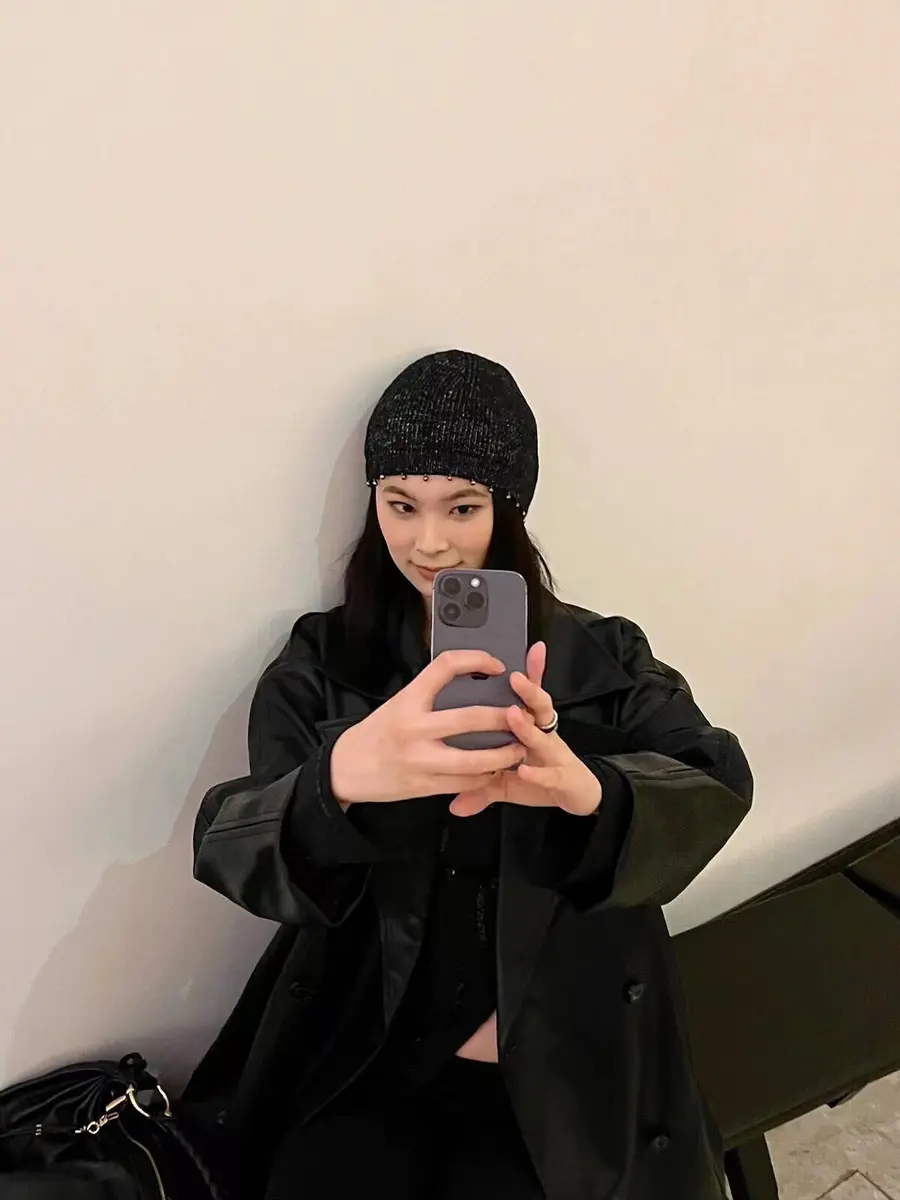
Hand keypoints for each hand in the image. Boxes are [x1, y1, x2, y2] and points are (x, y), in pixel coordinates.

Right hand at [330, 650, 526, 804]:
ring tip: (519, 749)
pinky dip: (485, 777)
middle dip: (504, 717)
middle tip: (521, 714)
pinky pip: (465, 782)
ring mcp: (420, 759)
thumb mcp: (398, 704)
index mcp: (408, 700)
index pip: (446, 666)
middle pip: (471, 717)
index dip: (477, 660)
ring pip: (475, 759)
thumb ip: (429, 695)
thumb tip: (471, 683)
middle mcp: (414, 728)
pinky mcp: (424, 786)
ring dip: (504, 754)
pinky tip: (495, 771)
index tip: (496, 665)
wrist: (346, 768)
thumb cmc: (376, 733)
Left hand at [449, 641, 602, 818]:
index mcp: (530, 728)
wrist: (580, 796)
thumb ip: (481, 787)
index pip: (525, 697)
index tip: (507, 657)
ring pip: (544, 736)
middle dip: (528, 689)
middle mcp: (544, 736)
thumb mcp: (506, 781)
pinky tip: (524, 771)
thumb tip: (453, 804)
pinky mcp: (564, 778)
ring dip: (528, 726)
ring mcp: (555, 756)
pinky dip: (536, 773)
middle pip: (538, 707)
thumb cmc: (541, 779)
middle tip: (513, 676)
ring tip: (513, 715)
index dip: (522, 675)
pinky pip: (550, 774)